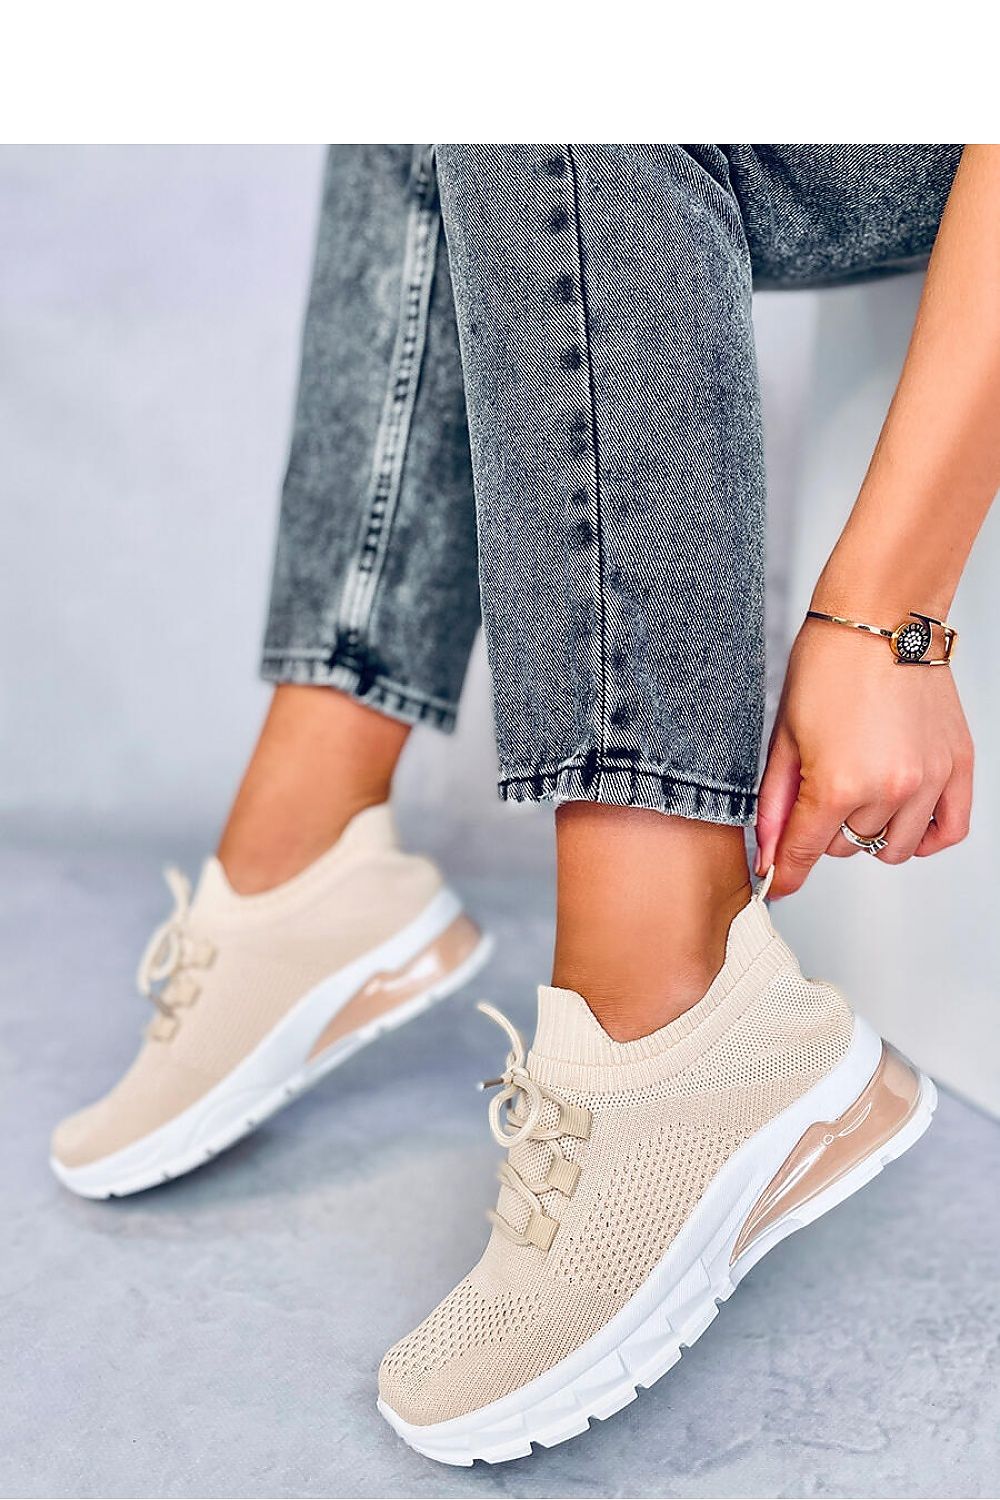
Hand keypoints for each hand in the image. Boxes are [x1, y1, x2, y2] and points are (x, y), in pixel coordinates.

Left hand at [755, 617, 973, 898]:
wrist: (881, 618)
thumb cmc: (827, 666)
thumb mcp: (784, 737)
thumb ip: (776, 802)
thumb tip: (768, 851)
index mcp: (839, 783)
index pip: (806, 852)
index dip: (786, 871)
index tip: (777, 883)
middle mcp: (889, 790)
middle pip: (846, 848)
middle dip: (825, 829)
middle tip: (819, 787)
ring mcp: (928, 781)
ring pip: (892, 848)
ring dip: (870, 832)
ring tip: (858, 793)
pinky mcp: (957, 767)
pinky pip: (947, 832)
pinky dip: (923, 836)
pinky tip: (901, 817)